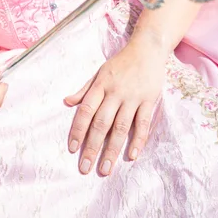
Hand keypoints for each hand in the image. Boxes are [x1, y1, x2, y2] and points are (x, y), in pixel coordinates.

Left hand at [64, 40, 165, 175]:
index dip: (78, 130)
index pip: (86, 111)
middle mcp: (115, 92)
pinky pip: (143, 123)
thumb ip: (85, 89)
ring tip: (106, 168)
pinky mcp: (149, 100)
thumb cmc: (121, 62)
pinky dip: (138, 140)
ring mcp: (133, 97)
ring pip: (121, 127)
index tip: (73, 149)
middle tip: (85, 168)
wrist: (148, 48)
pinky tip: (132, 156)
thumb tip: (67, 102)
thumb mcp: (100, 72)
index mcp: (101, 85)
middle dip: (92, 147)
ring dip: (112, 149)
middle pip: (101, 123)